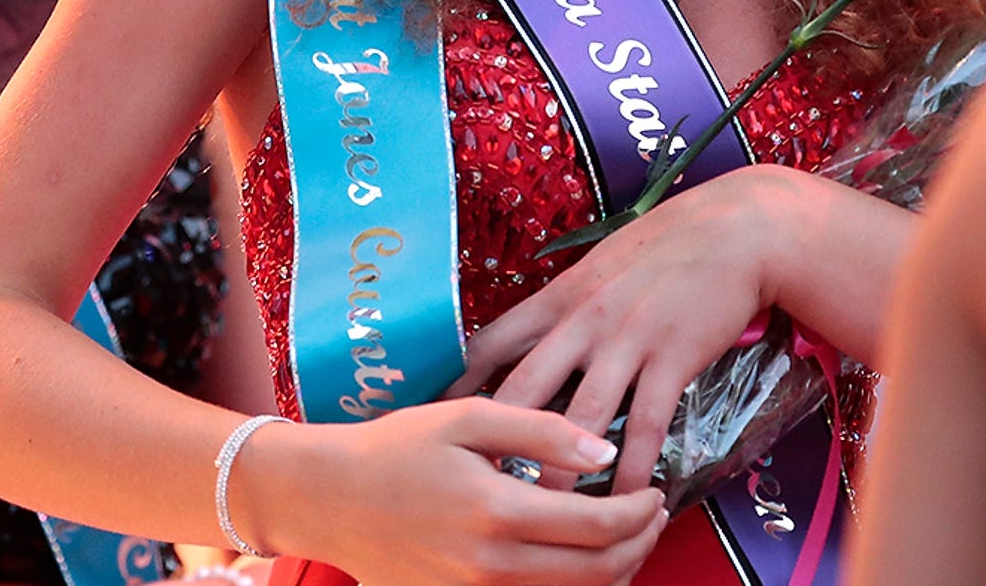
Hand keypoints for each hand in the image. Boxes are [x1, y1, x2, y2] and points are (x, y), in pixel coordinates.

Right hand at [241, 399, 665, 585]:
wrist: (329, 498)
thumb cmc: (397, 447)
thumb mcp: (469, 416)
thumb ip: (542, 430)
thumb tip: (605, 451)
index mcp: (497, 511)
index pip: (600, 527)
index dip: (642, 514)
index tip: (656, 495)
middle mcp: (490, 566)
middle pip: (597, 574)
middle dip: (639, 547)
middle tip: (652, 519)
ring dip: (613, 574)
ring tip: (625, 542)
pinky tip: (578, 564)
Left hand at [457, 165, 796, 494]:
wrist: (736, 229)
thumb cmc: (667, 244)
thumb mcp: (600, 263)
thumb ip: (565, 303)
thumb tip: (531, 339)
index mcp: (559, 296)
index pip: (490, 343)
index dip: (455, 385)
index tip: (430, 420)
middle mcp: (583, 320)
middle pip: (522, 389)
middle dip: (493, 441)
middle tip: (472, 485)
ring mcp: (627, 340)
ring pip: (579, 417)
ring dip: (559, 469)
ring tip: (541, 514)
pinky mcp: (671, 358)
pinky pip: (646, 425)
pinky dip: (632, 467)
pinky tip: (626, 500)